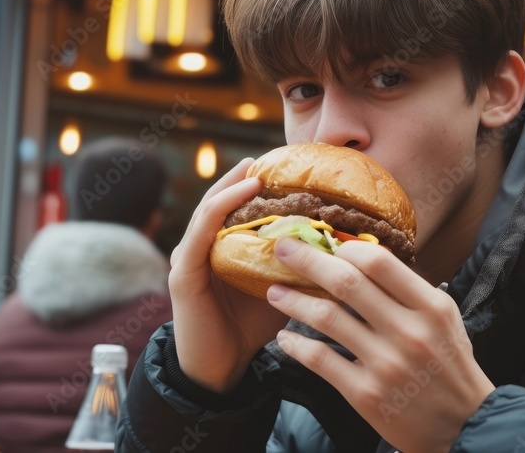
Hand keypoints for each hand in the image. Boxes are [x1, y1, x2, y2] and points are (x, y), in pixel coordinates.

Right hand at [168, 158, 288, 393]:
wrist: (221, 368)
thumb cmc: (251, 326)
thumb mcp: (281, 286)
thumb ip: (298, 263)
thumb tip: (340, 243)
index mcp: (222, 247)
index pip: (236, 205)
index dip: (254, 183)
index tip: (282, 165)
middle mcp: (201, 247)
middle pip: (221, 199)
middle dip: (243, 176)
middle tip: (268, 157)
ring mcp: (188, 257)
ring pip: (210, 209)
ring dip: (232, 186)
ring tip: (256, 169)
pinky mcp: (184, 274)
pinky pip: (201, 233)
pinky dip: (221, 208)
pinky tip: (243, 194)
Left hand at [266, 238, 494, 452]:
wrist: (463, 426)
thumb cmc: (450, 366)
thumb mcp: (444, 320)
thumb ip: (409, 291)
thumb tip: (364, 260)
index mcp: (430, 307)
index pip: (380, 262)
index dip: (347, 248)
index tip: (327, 244)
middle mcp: (408, 331)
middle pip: (346, 282)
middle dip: (307, 260)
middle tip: (283, 248)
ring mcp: (385, 363)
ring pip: (326, 318)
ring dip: (293, 300)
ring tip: (273, 292)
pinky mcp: (365, 394)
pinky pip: (320, 360)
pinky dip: (296, 346)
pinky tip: (284, 338)